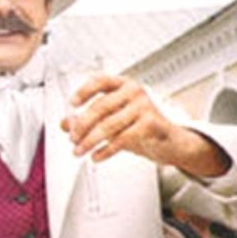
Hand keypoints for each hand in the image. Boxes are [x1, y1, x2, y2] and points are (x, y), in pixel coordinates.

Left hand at [60, 74, 228, 175]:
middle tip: (73, 137)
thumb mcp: (113, 120)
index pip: (100, 81)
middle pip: (100, 106)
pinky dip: (105, 150)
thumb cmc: (142, 127)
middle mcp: (134, 92)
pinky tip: (97, 156)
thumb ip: (90, 119)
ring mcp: (144, 107)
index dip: (83, 91)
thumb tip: (65, 123)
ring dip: (90, 141)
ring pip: (109, 125)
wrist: (171, 142)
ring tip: (80, 151)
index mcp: (124, 85)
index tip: (72, 105)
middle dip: (82, 125)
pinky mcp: (150, 124)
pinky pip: (121, 139)